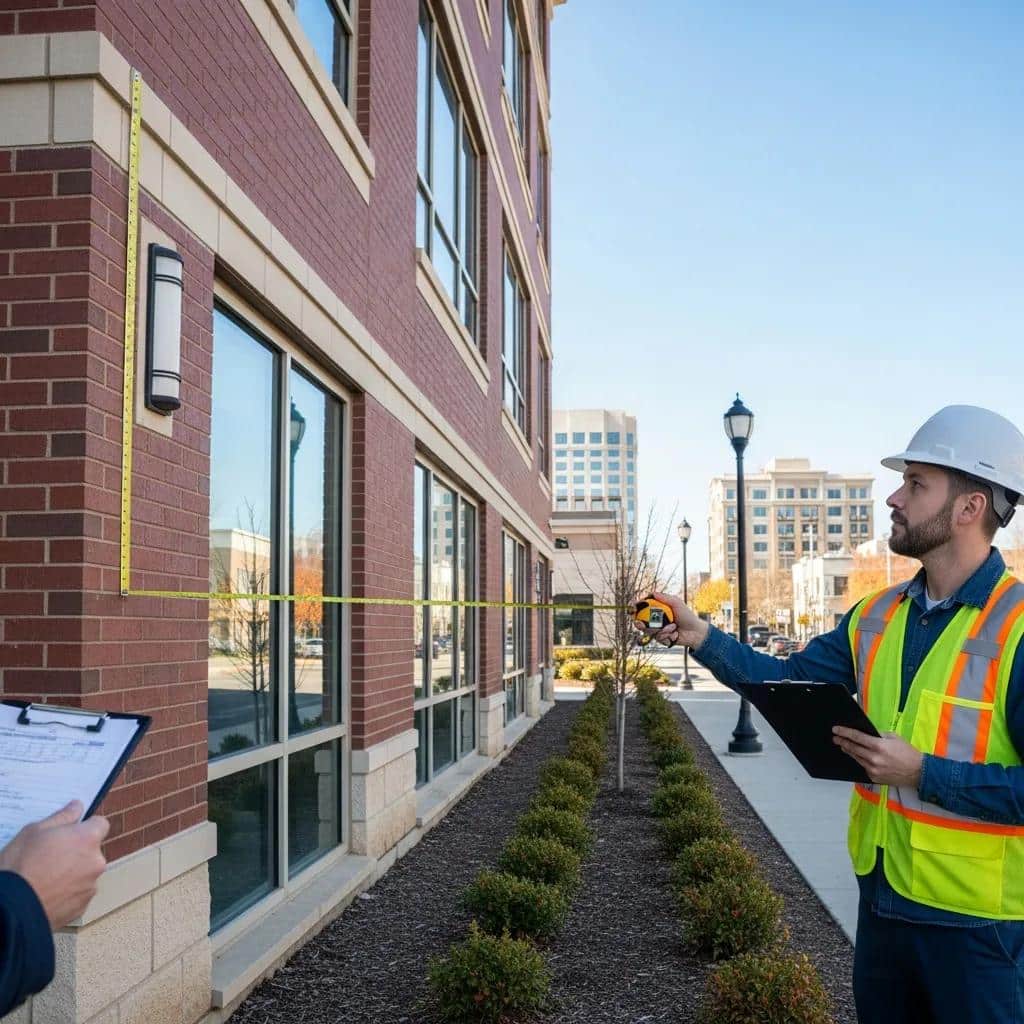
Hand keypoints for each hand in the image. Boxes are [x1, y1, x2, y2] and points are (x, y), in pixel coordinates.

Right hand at [0, 800, 108, 928]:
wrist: (11, 909)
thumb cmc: (20, 866)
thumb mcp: (34, 831)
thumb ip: (62, 817)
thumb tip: (77, 807)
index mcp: (87, 839)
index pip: (101, 824)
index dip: (86, 826)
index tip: (71, 832)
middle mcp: (96, 862)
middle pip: (93, 851)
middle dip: (77, 852)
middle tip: (51, 857)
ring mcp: (90, 886)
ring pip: (86, 873)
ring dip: (73, 873)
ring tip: (46, 878)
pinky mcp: (82, 907)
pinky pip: (79, 894)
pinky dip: (68, 893)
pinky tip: (48, 893)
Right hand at [641, 592, 708, 649]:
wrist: (695, 631)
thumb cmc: (687, 615)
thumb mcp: (677, 603)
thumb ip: (665, 598)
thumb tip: (652, 593)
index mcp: (657, 610)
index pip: (642, 608)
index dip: (635, 608)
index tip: (632, 607)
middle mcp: (655, 620)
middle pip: (641, 622)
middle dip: (638, 623)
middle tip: (639, 623)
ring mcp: (657, 630)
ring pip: (649, 631)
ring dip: (661, 630)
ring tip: (673, 627)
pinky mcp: (661, 639)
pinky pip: (658, 638)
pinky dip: (667, 635)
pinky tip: (675, 634)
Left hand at [832, 728, 923, 787]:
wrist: (919, 772)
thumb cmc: (908, 753)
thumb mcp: (894, 737)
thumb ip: (878, 734)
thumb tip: (865, 733)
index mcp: (879, 746)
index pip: (856, 737)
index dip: (844, 732)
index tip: (836, 729)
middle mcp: (874, 758)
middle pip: (852, 748)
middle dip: (842, 741)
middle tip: (835, 737)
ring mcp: (873, 770)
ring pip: (856, 758)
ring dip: (848, 751)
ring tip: (843, 745)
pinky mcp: (874, 778)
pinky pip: (863, 767)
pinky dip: (860, 760)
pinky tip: (858, 756)